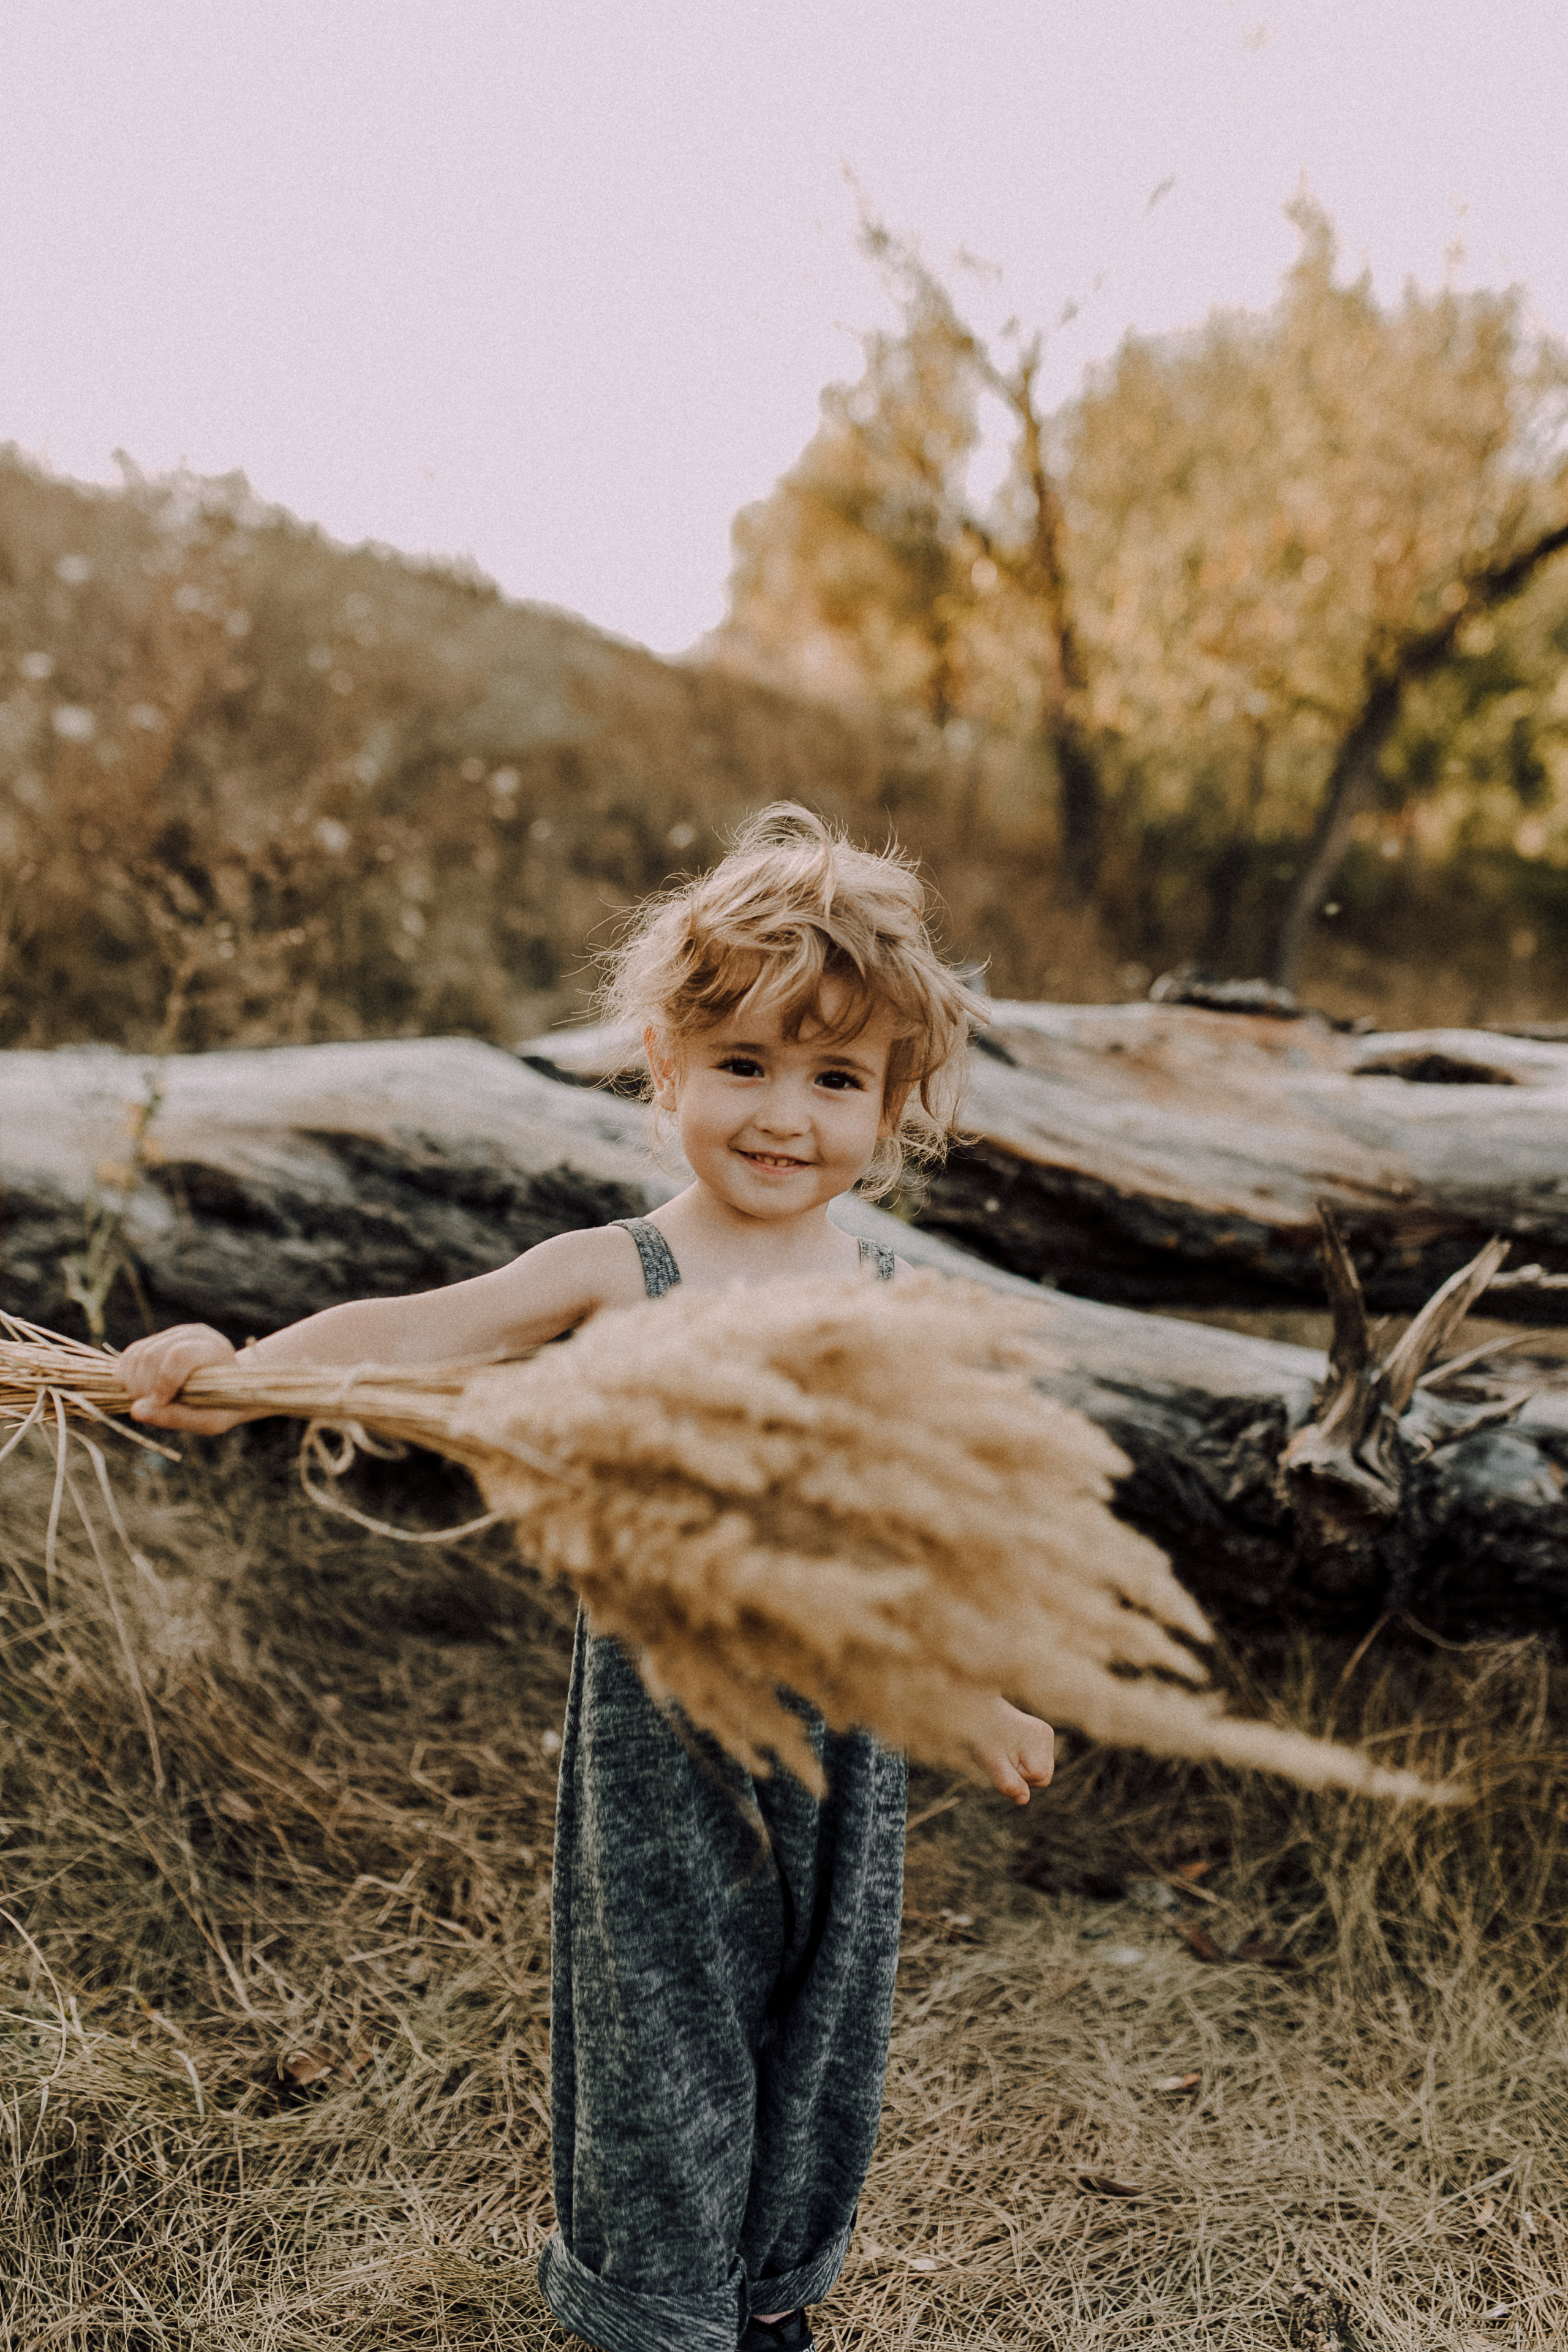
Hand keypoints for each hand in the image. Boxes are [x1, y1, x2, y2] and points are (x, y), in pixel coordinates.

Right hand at [117, 1323, 245, 1434]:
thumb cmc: (222, 1406)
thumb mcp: (209, 1420)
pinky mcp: (157, 1339)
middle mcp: (193, 1335)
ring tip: (147, 1402)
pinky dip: (126, 1376)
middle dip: (144, 1387)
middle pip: (152, 1354)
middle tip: (152, 1408)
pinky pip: (131, 1354)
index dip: (163, 1382)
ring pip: (137, 1353)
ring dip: (132, 1383)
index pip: (179, 1355)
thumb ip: (176, 1417)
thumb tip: (135, 1411)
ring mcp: (173, 1334)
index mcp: (214, 1350)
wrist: (228, 1388)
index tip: (161, 1404)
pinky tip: (137, 1392)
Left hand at [972, 1696, 1054, 1804]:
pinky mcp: (1039, 1733)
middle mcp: (1046, 1734)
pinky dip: (1022, 1761)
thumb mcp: (991, 1763)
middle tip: (1001, 1757)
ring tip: (1003, 1751)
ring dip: (1021, 1768)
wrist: (975, 1710)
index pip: (1039, 1778)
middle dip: (1021, 1774)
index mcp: (1039, 1738)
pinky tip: (1008, 1747)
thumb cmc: (981, 1736)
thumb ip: (1008, 1782)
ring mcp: (1044, 1732)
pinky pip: (1036, 1761)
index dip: (1019, 1777)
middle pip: (1043, 1777)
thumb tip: (1024, 1800)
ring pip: (1040, 1770)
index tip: (1003, 1760)